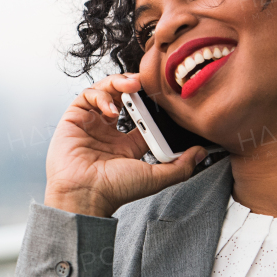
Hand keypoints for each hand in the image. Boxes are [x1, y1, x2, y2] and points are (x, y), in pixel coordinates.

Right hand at [44, 72, 208, 216]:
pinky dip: (101, 95)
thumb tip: (201, 152)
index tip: (163, 97)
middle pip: (123, 97)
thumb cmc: (114, 190)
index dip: (151, 103)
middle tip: (147, 83)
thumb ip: (180, 166)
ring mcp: (91, 123)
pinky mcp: (74, 117)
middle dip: (136, 86)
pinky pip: (87, 95)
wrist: (85, 193)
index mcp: (126, 145)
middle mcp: (108, 132)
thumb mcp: (155, 177)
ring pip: (106, 90)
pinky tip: (111, 108)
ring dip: (120, 83)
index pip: (142, 115)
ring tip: (133, 85)